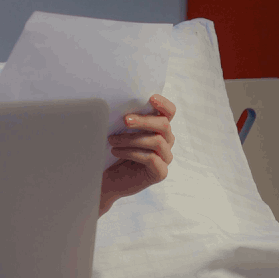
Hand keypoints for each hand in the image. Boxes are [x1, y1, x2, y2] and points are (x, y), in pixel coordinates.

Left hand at [99, 94, 175, 215]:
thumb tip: (119, 105)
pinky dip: (131, 153)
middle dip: (144, 121)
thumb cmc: (114, 151)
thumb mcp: (120, 132)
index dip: (164, 104)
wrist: (108, 179)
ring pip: (157, 141)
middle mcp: (166, 142)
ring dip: (132, 138)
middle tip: (125, 120)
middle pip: (164, 125)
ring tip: (113, 140)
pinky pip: (151, 158)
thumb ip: (127, 119)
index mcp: (159, 129)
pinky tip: (116, 151)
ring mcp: (165, 158)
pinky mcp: (160, 172)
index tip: (150, 98)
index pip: (170, 113)